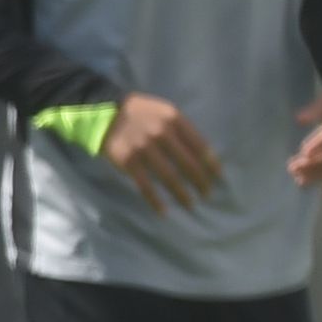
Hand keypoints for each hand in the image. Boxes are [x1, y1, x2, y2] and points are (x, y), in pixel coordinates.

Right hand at [102, 92, 221, 214]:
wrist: (103, 110)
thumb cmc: (141, 113)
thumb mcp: (165, 112)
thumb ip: (182, 130)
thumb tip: (204, 155)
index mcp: (174, 119)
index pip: (200, 146)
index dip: (211, 164)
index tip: (218, 177)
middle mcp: (161, 133)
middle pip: (188, 164)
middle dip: (200, 182)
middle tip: (207, 194)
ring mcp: (144, 148)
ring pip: (169, 177)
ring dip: (182, 194)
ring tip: (190, 205)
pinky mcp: (128, 161)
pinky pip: (145, 186)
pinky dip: (155, 201)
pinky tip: (164, 211)